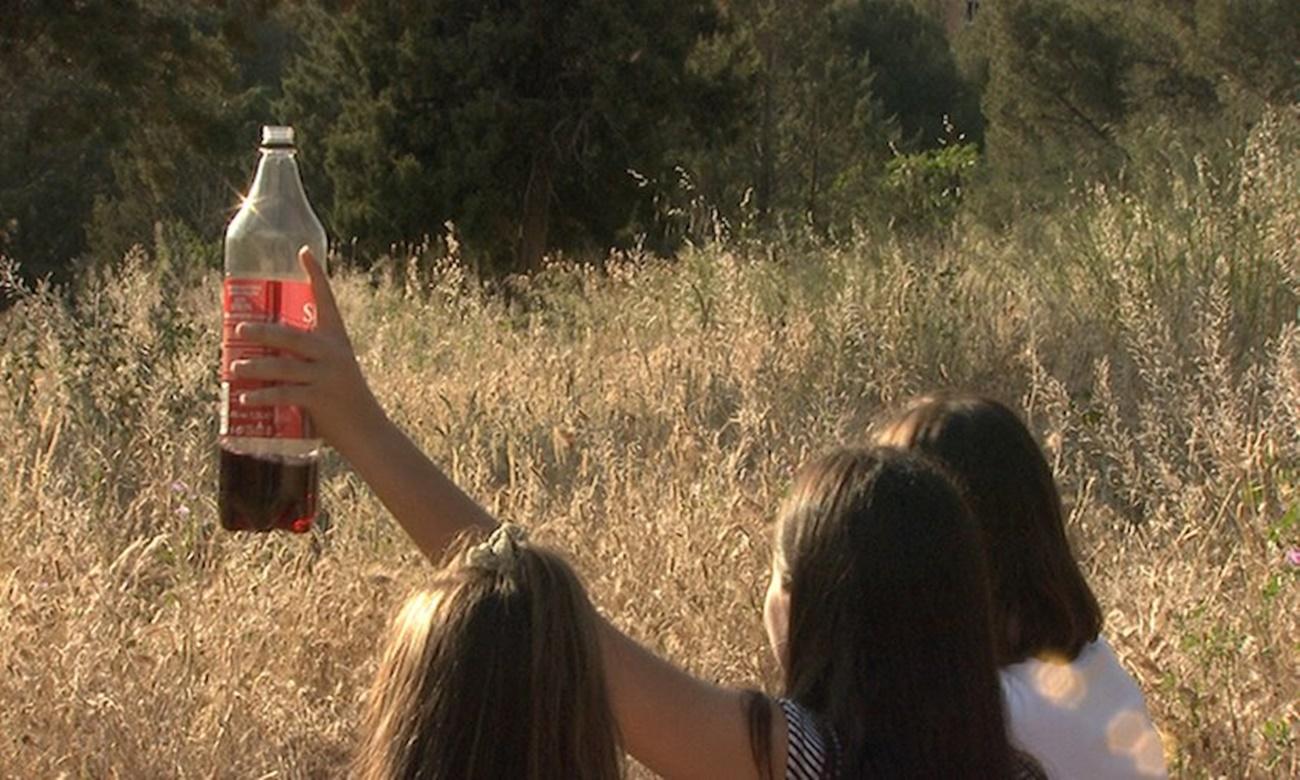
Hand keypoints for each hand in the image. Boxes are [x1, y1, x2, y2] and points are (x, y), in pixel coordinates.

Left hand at [231, 246, 385, 452]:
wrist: (369, 432)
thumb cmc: (344, 402)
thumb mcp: (332, 373)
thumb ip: (304, 361)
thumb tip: (260, 357)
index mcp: (337, 340)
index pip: (327, 300)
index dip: (316, 275)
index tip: (303, 251)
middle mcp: (333, 353)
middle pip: (291, 335)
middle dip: (262, 332)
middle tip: (238, 329)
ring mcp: (327, 376)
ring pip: (282, 366)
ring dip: (254, 366)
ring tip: (233, 368)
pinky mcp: (320, 399)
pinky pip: (284, 394)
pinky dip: (262, 396)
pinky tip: (245, 398)